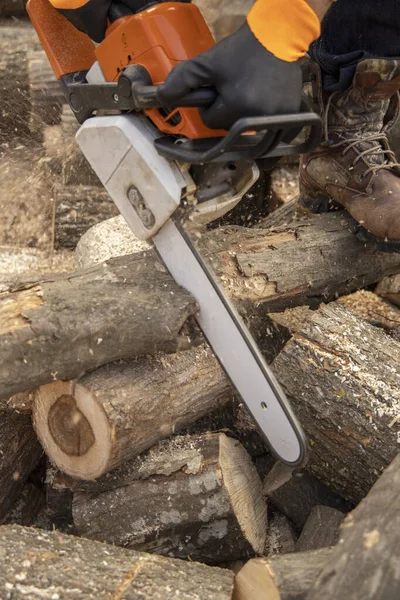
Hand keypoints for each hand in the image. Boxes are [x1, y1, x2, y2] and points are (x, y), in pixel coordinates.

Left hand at [158, 22, 302, 129]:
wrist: (278, 37)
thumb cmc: (241, 51)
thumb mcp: (208, 62)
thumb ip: (182, 80)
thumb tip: (162, 98)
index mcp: (237, 107)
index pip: (211, 121)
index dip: (211, 104)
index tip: (221, 88)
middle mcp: (259, 119)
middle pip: (229, 130)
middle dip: (228, 112)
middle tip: (237, 89)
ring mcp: (278, 121)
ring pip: (249, 134)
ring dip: (245, 120)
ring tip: (251, 96)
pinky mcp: (291, 119)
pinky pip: (273, 137)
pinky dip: (267, 128)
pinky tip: (266, 110)